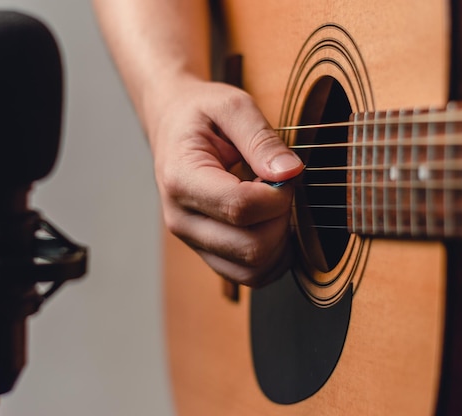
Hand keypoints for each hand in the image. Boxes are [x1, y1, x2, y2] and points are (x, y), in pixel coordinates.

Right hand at [147, 79, 303, 285]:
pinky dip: (272, 257)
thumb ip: (261, 138)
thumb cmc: (199, 114)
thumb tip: (289, 173)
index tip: (285, 173)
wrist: (172, 125)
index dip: (277, 195)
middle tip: (280, 188)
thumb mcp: (231, 106)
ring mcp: (192, 240)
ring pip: (252, 270)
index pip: (240, 208)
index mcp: (181, 179)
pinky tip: (271, 224)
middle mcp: (181, 218)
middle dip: (282, 220)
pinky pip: (248, 275)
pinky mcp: (206, 250)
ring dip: (280, 242)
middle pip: (250, 248)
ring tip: (273, 206)